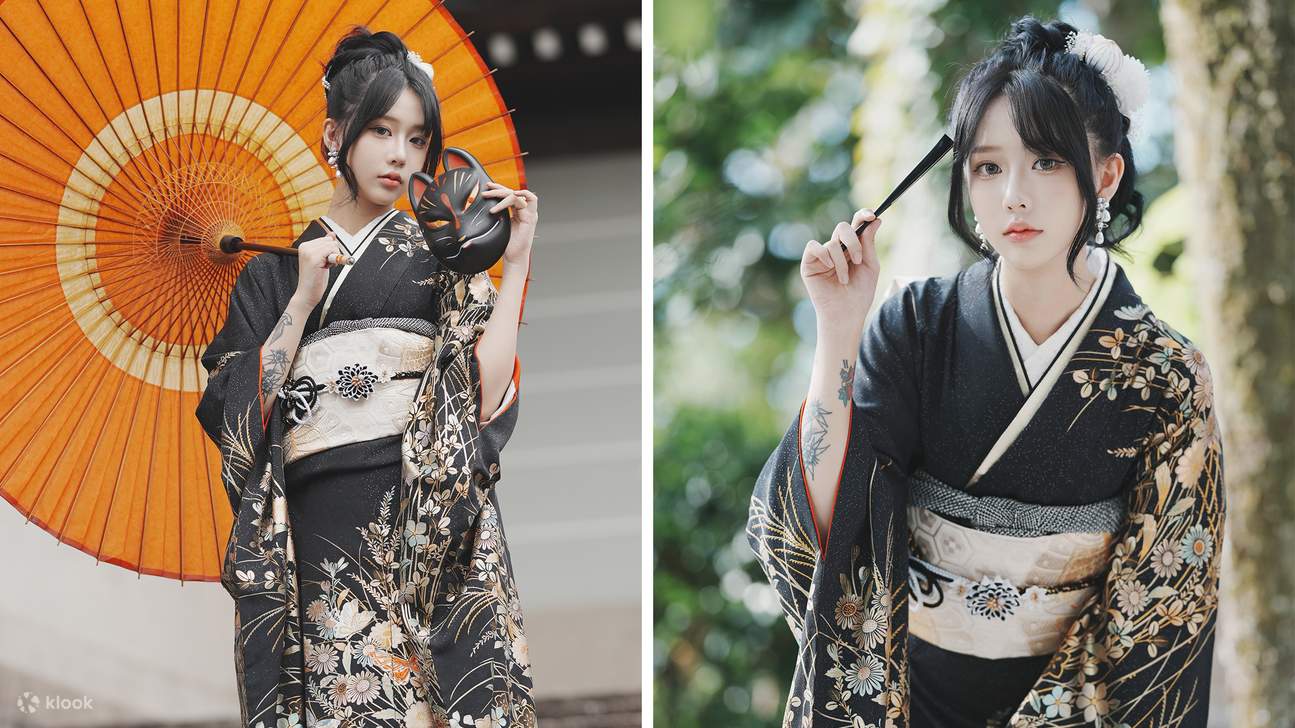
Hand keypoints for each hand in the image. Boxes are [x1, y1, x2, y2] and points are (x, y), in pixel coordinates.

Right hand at [293, 231, 342, 305]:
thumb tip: (332, 234)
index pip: (327, 239)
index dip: (330, 251)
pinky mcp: (313, 258)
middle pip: (330, 241)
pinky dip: (333, 261)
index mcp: (305, 246)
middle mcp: (304, 246)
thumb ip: (326, 246)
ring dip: (333, 258)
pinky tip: (325, 268)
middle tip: (324, 265)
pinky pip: (332, 251)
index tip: (323, 261)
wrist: (307, 294)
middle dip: (333, 254)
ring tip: (323, 267)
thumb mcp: (322, 259)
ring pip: (332, 246)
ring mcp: (308, 252)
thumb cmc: (315, 279)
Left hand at [482, 181, 538, 271]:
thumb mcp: (498, 225)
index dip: (499, 188)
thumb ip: (496, 215)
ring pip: (517, 195)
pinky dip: (518, 196)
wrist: (513, 257)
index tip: (487, 187)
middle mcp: (525, 211)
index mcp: (518, 212)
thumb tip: (482, 208)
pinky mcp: (530, 218)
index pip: (510, 194)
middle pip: (513, 192)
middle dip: (498, 189)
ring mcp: (529, 213)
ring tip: (490, 197)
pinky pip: (526, 201)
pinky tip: (507, 198)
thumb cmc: (507, 245)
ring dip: (503, 193)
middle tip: (485, 191)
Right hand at [800, 208, 882, 337]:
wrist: (846, 314)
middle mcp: (837, 249)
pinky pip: (814, 246)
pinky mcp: (809, 263)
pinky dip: (824, 255)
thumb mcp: (869, 266)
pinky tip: (830, 268)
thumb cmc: (859, 293)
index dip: (862, 215)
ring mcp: (822, 256)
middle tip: (857, 260)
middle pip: (843, 228)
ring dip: (841, 262)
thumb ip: (869, 243)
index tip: (871, 215)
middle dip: (853, 241)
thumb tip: (875, 219)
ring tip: (844, 279)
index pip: (856, 225)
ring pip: (832, 243)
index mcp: (853, 247)